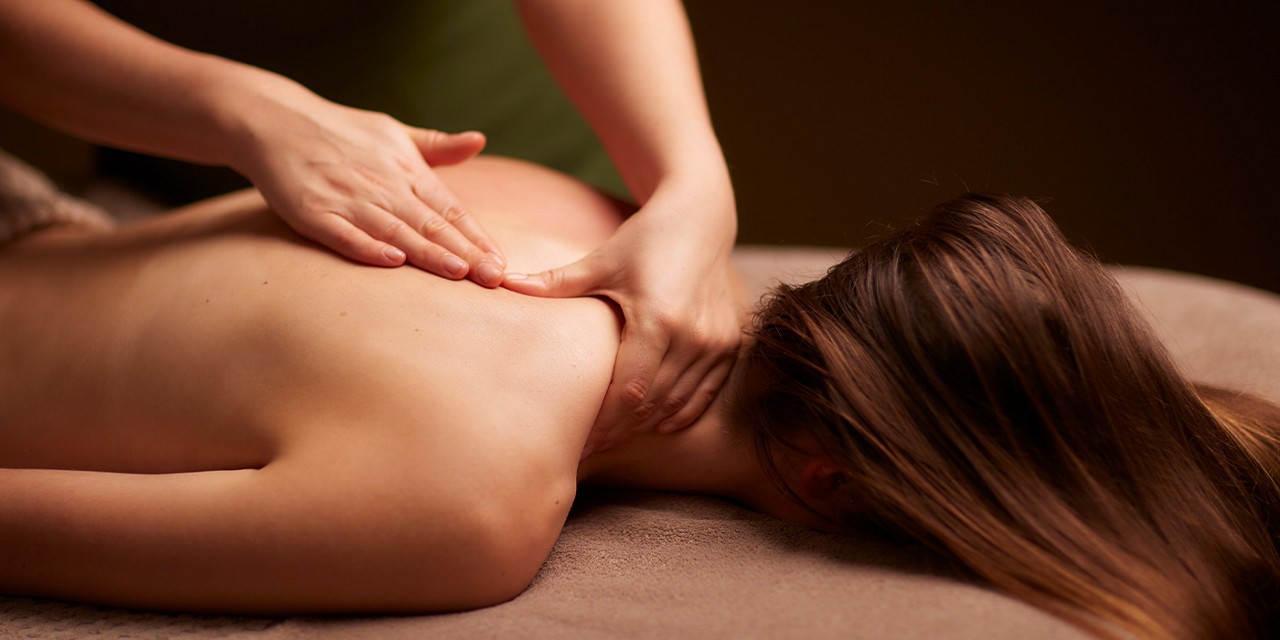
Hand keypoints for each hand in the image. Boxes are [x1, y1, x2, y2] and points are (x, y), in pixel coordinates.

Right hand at [232, 92, 505, 285]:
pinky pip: (343, 234)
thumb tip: (479, 140)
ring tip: (458, 273)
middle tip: (493, 278)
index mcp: (406, 170)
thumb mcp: (394, 131)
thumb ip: (437, 146)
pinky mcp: (312, 212)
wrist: (275, 121)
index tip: (500, 263)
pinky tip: (391, 262)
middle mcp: (382, 186)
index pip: (450, 210)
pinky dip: (366, 247)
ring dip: (427, 254)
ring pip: (395, 231)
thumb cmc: (342, 132)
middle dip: (464, 253)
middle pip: (430, 225)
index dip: (476, 237)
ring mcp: (347, 199)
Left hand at [503, 181, 740, 455]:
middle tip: (588, 449)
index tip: (578, 442)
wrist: (701, 217)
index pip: (629, 391)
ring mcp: (715, 342)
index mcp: (658, 319)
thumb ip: (555, 282)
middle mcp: (692, 336)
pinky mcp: (729, 343)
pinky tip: (654, 423)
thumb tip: (502, 282)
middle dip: (618, 431)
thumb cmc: (645, 238)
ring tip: (613, 438)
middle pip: (651, 405)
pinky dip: (680, 412)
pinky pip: (704, 393)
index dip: (603, 423)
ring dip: (645, 424)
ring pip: (677, 404)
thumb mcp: (601, 260)